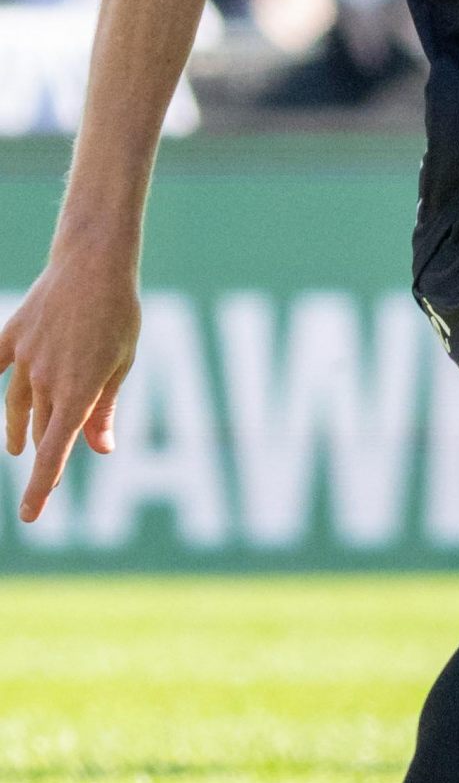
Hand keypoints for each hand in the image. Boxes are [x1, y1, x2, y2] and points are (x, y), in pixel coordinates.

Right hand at [0, 255, 140, 522]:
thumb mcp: (123, 364)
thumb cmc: (120, 315)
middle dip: (44, 453)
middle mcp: (46, 379)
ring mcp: (24, 358)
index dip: (42, 487)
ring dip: (19, 429)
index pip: (55, 451)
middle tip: (47, 476)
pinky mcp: (11, 337)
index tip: (30, 517)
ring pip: (17, 404)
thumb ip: (106, 409)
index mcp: (80, 390)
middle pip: (42, 429)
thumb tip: (100, 449)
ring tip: (17, 447)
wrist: (93, 265)